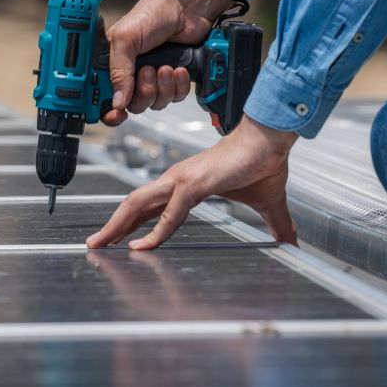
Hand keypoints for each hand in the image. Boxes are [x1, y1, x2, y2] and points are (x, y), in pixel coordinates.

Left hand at [86, 117, 298, 248]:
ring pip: (138, 204)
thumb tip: (291, 244)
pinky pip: (170, 213)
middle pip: (134, 204)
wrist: (273, 139)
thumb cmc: (265, 163)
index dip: (133, 223)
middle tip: (94, 244)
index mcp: (186, 182)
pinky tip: (144, 247)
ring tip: (100, 244)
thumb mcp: (267, 205)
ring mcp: (182, 179)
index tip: (121, 240)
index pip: (150, 205)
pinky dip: (156, 231)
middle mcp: (177, 178)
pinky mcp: (194, 183)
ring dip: (117, 226)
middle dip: (113, 225)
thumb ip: (275, 226)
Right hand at [102, 0, 237, 126]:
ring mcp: (154, 77)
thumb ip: (118, 72)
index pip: (104, 96)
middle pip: (133, 105)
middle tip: (148, 71)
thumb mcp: (125, 38)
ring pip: (156, 103)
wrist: (187, 7)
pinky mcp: (173, 78)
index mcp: (113, 63)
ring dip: (163, 87)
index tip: (116, 113)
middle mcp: (132, 73)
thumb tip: (117, 101)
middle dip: (144, 92)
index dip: (109, 109)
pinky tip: (178, 68)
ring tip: (165, 66)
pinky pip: (175, 97)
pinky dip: (178, 85)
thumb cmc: (153, 13)